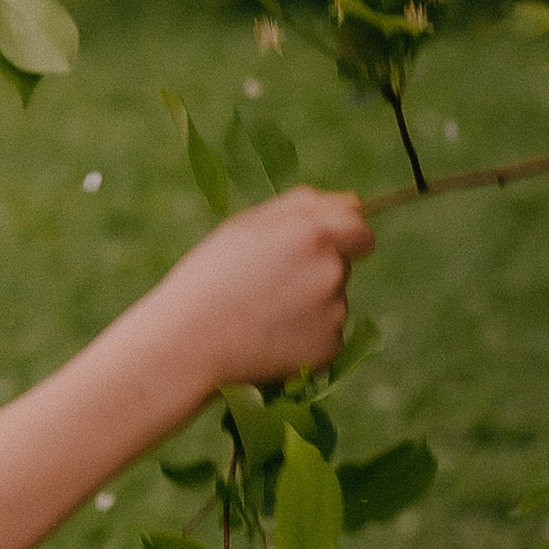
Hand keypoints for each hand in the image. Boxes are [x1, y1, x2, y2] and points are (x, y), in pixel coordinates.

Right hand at [147, 186, 373, 392]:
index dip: (343, 236)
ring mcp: (334, 311)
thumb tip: (354, 202)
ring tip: (261, 313)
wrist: (188, 341)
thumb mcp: (247, 225)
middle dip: (316, 270)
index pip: (359, 228)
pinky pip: (325, 334)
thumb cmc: (211, 276)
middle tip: (268, 285)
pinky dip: (304, 336)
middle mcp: (331, 270)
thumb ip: (304, 205)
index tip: (322, 248)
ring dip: (309, 304)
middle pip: (343, 264)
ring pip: (334, 301)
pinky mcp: (329, 346)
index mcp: (313, 233)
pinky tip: (269, 337)